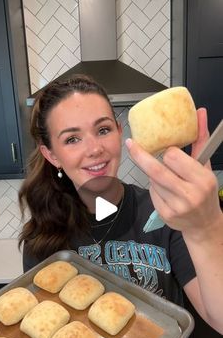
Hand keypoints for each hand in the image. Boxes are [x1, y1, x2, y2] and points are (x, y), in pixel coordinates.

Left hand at [126, 108, 220, 237]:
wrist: (204, 223)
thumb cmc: (205, 192)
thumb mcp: (206, 166)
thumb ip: (201, 140)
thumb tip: (201, 113)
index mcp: (202, 180)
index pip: (174, 157)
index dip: (169, 151)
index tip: (169, 150)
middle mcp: (189, 195)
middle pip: (156, 170)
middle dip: (141, 155)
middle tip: (131, 144)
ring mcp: (176, 207)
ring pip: (152, 180)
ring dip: (153, 174)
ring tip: (168, 178)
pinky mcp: (164, 214)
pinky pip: (152, 192)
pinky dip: (154, 187)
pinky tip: (166, 192)